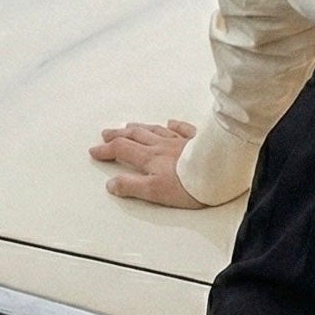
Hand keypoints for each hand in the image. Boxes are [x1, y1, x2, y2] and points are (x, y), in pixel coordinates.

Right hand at [90, 120, 205, 208]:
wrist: (219, 173)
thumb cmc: (188, 185)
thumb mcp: (154, 192)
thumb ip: (131, 186)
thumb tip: (112, 184)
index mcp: (150, 158)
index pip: (122, 150)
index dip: (106, 150)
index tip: (95, 151)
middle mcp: (163, 146)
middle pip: (136, 136)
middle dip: (118, 135)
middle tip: (107, 133)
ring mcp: (180, 141)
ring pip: (156, 130)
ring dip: (140, 128)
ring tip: (130, 126)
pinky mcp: (198, 140)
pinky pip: (183, 128)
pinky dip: (174, 125)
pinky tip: (171, 122)